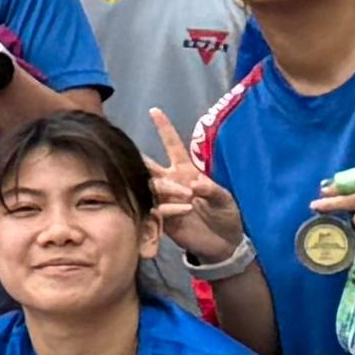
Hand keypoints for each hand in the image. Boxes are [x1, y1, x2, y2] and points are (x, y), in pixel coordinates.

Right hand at [144, 104, 245, 266]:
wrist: (224, 243)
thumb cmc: (227, 216)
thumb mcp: (226, 200)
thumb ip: (213, 190)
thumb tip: (195, 183)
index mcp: (186, 171)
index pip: (172, 145)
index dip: (164, 128)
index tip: (154, 111)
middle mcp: (172, 182)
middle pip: (149, 165)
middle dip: (140, 158)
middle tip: (128, 152)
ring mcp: (165, 200)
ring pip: (150, 186)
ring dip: (164, 187)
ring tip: (186, 196)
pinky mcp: (163, 218)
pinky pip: (156, 208)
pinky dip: (169, 208)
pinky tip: (184, 211)